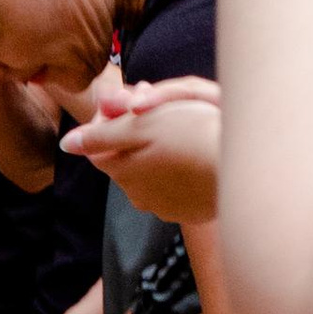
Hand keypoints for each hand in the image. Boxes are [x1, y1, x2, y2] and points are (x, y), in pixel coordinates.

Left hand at [61, 73, 223, 217]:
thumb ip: (100, 135)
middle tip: (158, 106)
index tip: (133, 101)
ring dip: (158, 149)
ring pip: (150, 172)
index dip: (111, 120)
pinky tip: (197, 152)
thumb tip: (66, 144)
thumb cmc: (193, 136)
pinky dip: (179, 168)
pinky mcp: (192, 212)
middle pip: (125, 158)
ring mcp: (166, 208)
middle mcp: (138, 196)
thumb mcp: (141, 126)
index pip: (98, 146)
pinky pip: (176, 186)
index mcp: (122, 172)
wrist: (246, 166)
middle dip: (135, 133)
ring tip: (182, 126)